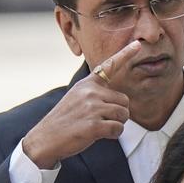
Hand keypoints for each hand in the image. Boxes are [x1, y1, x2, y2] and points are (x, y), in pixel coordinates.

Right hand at [22, 40, 141, 168]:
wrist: (46, 138)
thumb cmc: (66, 120)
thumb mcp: (77, 97)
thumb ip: (96, 93)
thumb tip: (120, 99)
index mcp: (87, 84)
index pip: (109, 66)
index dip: (125, 54)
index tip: (137, 44)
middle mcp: (90, 92)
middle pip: (125, 101)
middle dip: (119, 113)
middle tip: (101, 119)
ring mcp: (92, 107)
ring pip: (124, 115)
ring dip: (116, 124)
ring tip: (98, 126)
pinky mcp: (94, 125)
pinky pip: (118, 129)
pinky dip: (113, 134)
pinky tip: (98, 134)